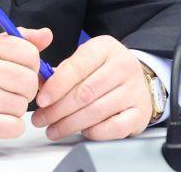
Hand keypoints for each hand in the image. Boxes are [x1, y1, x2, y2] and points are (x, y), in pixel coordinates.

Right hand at [0, 28, 52, 140]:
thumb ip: (13, 40)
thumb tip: (45, 36)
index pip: (28, 52)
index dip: (31, 64)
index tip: (23, 69)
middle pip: (28, 81)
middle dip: (25, 88)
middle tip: (12, 89)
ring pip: (22, 105)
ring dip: (14, 107)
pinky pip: (13, 127)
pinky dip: (10, 126)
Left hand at [31, 35, 151, 140]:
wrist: (138, 79)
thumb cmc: (104, 70)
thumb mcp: (84, 59)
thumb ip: (61, 70)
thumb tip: (39, 85)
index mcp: (105, 48)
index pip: (77, 67)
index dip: (56, 86)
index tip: (41, 100)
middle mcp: (124, 66)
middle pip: (85, 93)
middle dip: (58, 109)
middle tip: (41, 119)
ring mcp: (134, 91)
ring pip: (96, 112)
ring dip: (69, 124)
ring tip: (53, 129)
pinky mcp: (140, 113)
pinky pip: (113, 128)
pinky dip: (94, 132)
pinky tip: (81, 132)